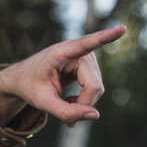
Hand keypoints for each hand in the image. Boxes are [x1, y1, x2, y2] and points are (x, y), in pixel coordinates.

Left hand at [0, 25, 125, 126]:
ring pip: (97, 90)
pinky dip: (84, 100)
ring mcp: (88, 58)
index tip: (122, 29)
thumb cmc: (30, 85)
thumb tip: (96, 115)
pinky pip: (96, 90)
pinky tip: (70, 100)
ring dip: (82, 103)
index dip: (106, 37)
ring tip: (63, 103)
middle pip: (94, 86)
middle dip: (82, 104)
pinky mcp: (91, 67)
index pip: (86, 44)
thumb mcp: (42, 102)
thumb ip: (65, 111)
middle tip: (65, 118)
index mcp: (61, 52)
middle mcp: (79, 52)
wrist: (24, 78)